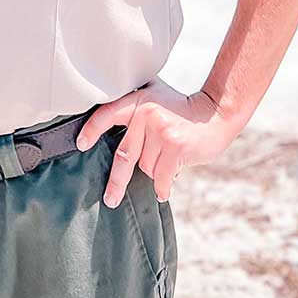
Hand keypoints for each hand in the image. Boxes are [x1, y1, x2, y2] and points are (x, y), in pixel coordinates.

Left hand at [75, 77, 242, 207]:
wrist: (216, 112)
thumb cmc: (183, 110)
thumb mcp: (156, 98)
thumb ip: (136, 111)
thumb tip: (111, 138)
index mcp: (139, 100)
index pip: (108, 114)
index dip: (92, 130)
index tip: (81, 145)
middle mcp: (146, 113)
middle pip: (124, 154)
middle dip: (116, 181)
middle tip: (110, 199)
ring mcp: (160, 130)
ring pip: (146, 167)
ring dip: (155, 171)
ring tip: (169, 160)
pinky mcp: (174, 145)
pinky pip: (161, 176)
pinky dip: (162, 187)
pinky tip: (164, 189)